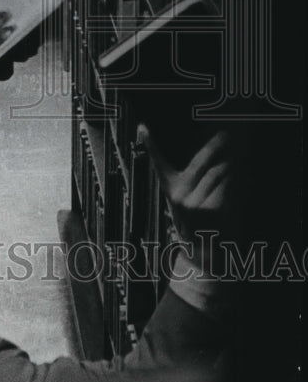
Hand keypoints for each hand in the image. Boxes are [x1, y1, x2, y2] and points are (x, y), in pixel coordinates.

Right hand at [144, 128, 232, 268]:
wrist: (203, 254)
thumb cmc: (196, 222)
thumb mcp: (182, 201)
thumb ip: (188, 180)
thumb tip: (207, 156)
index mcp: (171, 189)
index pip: (158, 162)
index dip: (150, 144)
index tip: (143, 127)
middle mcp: (180, 195)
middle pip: (201, 161)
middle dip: (216, 145)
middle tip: (226, 134)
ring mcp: (195, 203)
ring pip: (217, 172)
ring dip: (231, 163)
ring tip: (237, 156)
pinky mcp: (210, 211)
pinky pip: (227, 187)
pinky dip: (235, 180)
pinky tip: (238, 175)